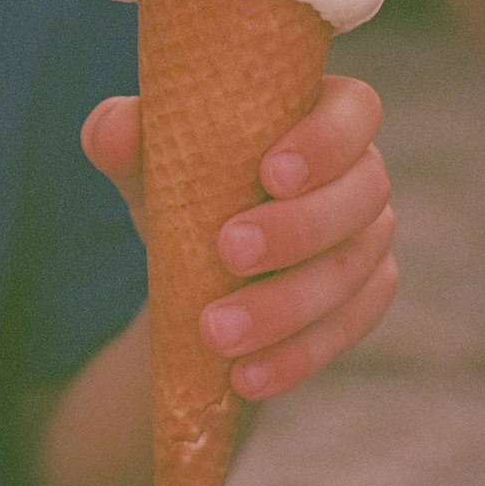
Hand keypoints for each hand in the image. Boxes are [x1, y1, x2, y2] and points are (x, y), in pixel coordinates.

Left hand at [82, 74, 395, 400]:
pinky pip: (350, 326)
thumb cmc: (184, 183)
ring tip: (216, 332)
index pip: (356, 110)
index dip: (326, 140)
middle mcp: (360, 170)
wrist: (197, 260)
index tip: (270, 174)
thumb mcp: (148, 160)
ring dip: (287, 306)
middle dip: (299, 229)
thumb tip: (115, 130)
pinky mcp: (366, 296)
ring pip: (355, 268)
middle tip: (229, 253)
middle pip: (364, 193)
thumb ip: (124, 136)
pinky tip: (247, 376)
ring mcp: (370, 236)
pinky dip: (300, 355)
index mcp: (322, 112)